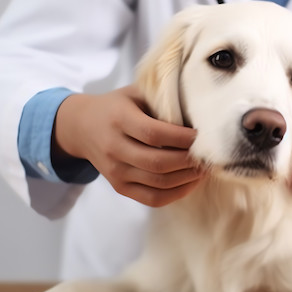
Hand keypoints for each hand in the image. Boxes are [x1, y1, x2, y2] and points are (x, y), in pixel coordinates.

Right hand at [53, 86, 205, 206]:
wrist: (81, 127)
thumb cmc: (117, 107)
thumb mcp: (135, 93)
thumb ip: (162, 100)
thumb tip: (200, 112)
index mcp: (119, 120)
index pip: (154, 134)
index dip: (182, 138)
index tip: (202, 135)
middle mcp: (114, 148)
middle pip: (158, 163)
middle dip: (189, 161)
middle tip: (210, 155)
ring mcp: (115, 171)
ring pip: (159, 183)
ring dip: (188, 178)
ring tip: (205, 168)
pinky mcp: (119, 187)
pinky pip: (153, 199)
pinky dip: (177, 193)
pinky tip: (191, 181)